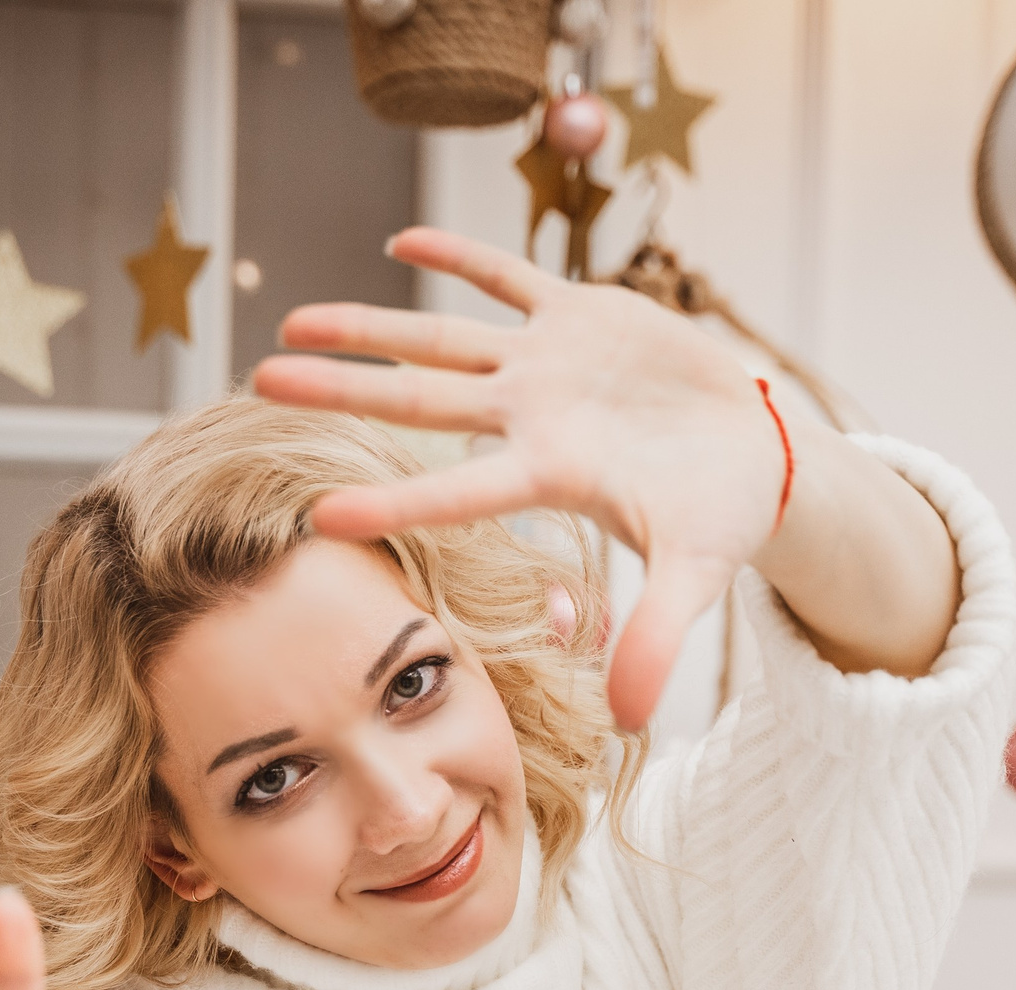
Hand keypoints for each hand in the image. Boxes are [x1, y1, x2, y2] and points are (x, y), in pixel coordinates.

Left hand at [250, 226, 788, 729]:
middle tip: (260, 381)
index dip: (394, 502)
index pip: (459, 492)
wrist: (754, 454)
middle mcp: (531, 418)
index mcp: (551, 474)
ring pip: (443, 339)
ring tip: (292, 322)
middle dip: (343, 390)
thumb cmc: (722, 514)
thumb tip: (630, 720)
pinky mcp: (578, 316)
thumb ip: (658, 638)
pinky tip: (401, 243)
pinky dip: (461, 258)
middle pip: (419, 402)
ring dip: (371, 327)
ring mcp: (547, 365)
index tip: (317, 514)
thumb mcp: (698, 572)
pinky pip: (510, 276)